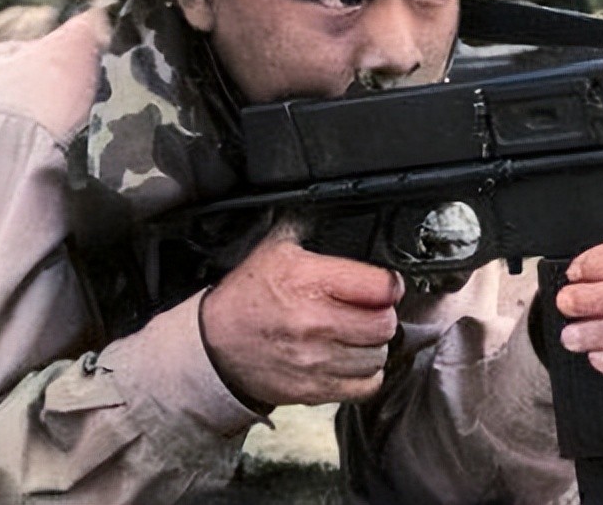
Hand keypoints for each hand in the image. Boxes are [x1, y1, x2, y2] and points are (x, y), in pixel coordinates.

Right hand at [199, 229, 403, 406]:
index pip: (381, 286)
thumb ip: (315, 232)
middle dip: (382, 315)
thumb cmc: (248, 296)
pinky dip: (364, 374)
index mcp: (309, 280)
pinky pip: (365, 386)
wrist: (213, 344)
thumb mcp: (277, 248)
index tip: (384, 286)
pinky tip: (350, 359)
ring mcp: (315, 360)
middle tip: (369, 311)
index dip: (389, 284)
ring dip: (372, 346)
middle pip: (385, 324)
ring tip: (355, 336)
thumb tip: (346, 212)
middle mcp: (315, 321)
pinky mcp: (313, 390)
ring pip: (377, 357)